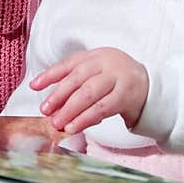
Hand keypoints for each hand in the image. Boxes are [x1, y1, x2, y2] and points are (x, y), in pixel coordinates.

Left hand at [30, 48, 148, 133]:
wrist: (149, 86)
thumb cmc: (115, 80)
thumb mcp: (96, 73)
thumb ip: (75, 81)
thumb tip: (50, 102)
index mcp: (96, 56)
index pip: (70, 64)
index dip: (50, 74)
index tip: (34, 86)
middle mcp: (106, 63)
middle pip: (78, 78)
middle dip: (59, 95)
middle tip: (45, 110)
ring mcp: (118, 78)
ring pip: (89, 94)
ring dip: (70, 110)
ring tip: (57, 123)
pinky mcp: (126, 96)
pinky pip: (102, 108)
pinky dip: (86, 119)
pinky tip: (74, 127)